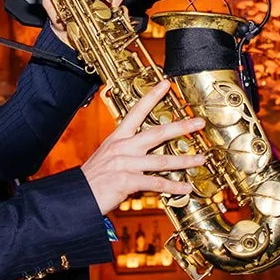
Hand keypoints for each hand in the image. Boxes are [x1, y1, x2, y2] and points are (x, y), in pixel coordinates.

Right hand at [80, 81, 204, 213]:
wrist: (78, 195)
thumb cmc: (93, 178)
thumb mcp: (107, 157)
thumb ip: (127, 152)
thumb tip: (145, 153)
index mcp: (117, 138)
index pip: (136, 111)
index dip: (152, 96)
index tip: (165, 84)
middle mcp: (122, 147)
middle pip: (157, 132)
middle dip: (181, 127)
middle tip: (199, 122)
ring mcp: (125, 163)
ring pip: (162, 159)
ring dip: (185, 160)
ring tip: (201, 159)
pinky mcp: (127, 180)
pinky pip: (156, 182)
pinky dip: (173, 186)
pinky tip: (185, 187)